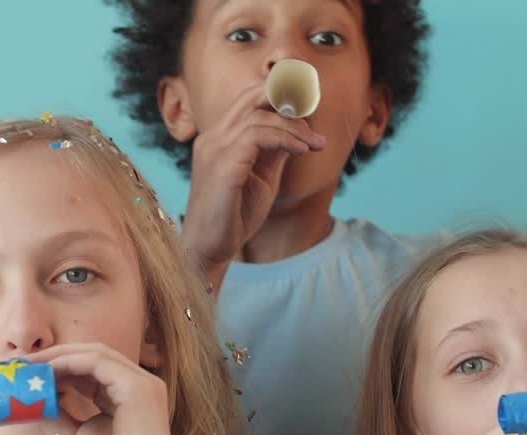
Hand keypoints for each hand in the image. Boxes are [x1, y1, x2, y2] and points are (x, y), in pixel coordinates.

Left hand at [26, 343, 186, 434]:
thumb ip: (58, 417)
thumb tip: (32, 402)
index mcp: (126, 395)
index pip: (90, 369)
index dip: (59, 366)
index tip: (28, 373)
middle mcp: (138, 383)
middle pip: (92, 355)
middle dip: (55, 356)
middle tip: (22, 363)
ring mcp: (142, 383)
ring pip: (94, 353)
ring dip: (58, 356)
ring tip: (29, 366)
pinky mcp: (137, 387)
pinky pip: (98, 362)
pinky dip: (69, 362)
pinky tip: (47, 372)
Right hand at [182, 82, 325, 272]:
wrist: (210, 249)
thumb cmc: (234, 216)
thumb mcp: (262, 177)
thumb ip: (275, 151)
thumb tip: (297, 130)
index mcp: (218, 139)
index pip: (249, 100)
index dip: (281, 93)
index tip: (311, 106)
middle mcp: (212, 138)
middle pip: (251, 96)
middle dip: (288, 94)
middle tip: (316, 106)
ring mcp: (214, 149)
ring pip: (260, 116)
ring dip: (295, 127)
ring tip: (314, 143)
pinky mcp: (222, 165)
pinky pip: (258, 136)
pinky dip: (286, 139)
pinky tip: (303, 151)